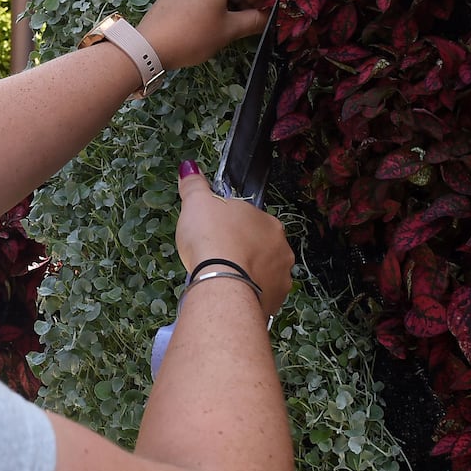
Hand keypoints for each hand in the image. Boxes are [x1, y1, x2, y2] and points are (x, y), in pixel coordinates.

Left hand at [138, 0, 277, 71]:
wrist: (149, 47)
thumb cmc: (192, 36)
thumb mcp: (228, 30)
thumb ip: (253, 20)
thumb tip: (269, 18)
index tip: (281, 8)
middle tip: (266, 17)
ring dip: (238, 0)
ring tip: (250, 20)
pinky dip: (221, 0)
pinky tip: (229, 16)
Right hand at [175, 162, 291, 318]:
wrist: (222, 285)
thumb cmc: (211, 239)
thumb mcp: (196, 204)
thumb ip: (194, 186)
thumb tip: (189, 167)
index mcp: (269, 223)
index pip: (251, 223)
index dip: (231, 231)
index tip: (215, 238)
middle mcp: (282, 250)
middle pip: (261, 250)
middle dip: (242, 255)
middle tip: (218, 261)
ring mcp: (281, 278)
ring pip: (263, 275)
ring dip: (247, 277)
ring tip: (223, 282)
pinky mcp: (274, 303)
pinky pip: (261, 298)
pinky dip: (248, 297)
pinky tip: (230, 297)